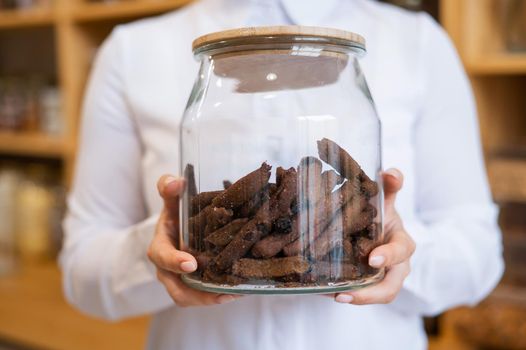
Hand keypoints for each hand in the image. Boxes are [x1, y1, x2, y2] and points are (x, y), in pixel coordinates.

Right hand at [147, 175, 240, 306]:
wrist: (178, 230)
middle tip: (221, 293)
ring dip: (211, 299)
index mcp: (160, 247)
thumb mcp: (172, 201)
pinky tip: (239, 291)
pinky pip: (203, 296)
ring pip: (191, 297)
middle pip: (176, 289)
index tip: (190, 263)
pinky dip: (219, 296)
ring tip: (234, 294)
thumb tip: (175, 182)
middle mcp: (167, 269)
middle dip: (197, 294)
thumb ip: (169, 188)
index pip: (161, 256)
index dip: (174, 261)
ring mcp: (180, 280)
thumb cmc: (175, 215)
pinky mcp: (194, 286)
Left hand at [334, 168, 415, 304]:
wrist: (378, 230)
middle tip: (345, 294)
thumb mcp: (385, 200)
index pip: (402, 251)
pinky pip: (357, 294)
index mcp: (401, 243)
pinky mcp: (366, 285)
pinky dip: (341, 294)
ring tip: (333, 296)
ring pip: (374, 295)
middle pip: (390, 286)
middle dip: (371, 293)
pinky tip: (320, 292)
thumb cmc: (381, 215)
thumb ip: (389, 187)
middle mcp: (396, 265)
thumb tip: (390, 171)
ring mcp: (381, 278)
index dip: (390, 256)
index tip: (373, 259)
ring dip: (355, 299)